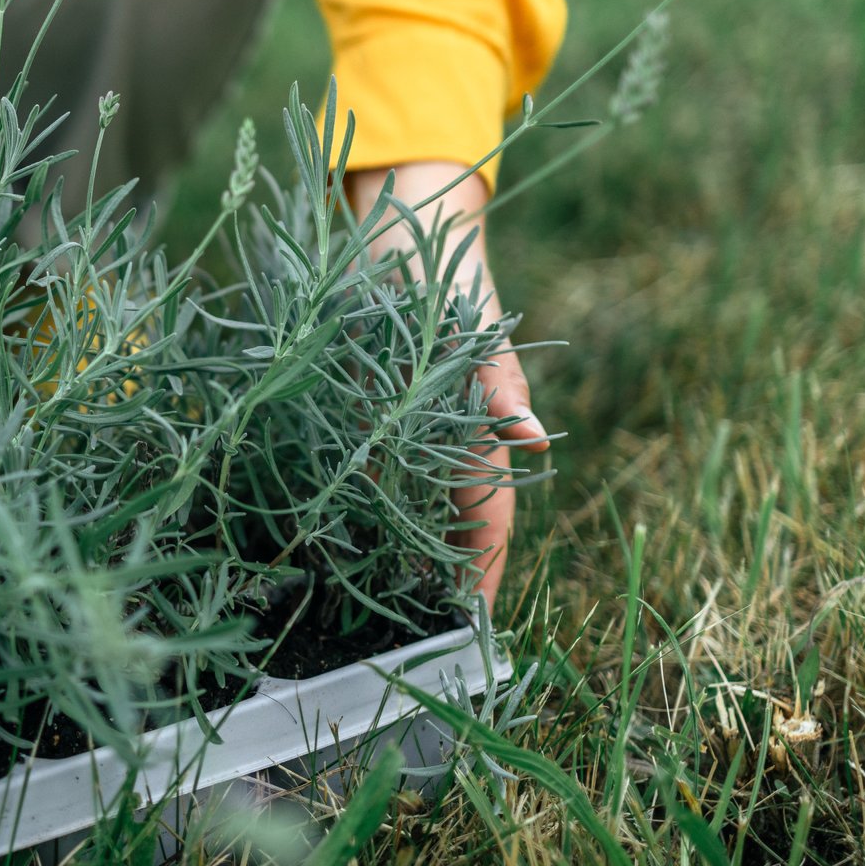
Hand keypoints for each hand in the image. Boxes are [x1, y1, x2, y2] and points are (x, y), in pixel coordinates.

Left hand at [345, 161, 547, 610]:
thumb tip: (537, 439)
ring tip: (367, 604)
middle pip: (447, 530)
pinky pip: (363, 476)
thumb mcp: (478, 334)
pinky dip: (356, 511)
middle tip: (409, 635)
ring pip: (406, 511)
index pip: (489, 524)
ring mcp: (402, 433)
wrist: (403, 231)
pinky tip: (327, 540)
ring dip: (397, 554)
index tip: (472, 626)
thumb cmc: (452, 282)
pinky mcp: (362, 414)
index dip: (485, 574)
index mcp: (477, 435)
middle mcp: (441, 444)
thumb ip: (502, 386)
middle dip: (439, 580)